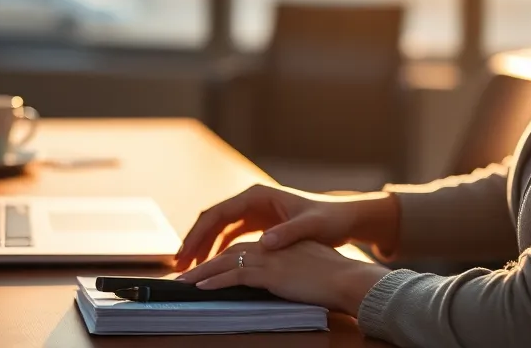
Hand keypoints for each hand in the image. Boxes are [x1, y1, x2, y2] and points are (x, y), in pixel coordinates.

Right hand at [173, 184, 398, 271]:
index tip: (186, 252)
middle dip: (194, 241)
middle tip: (179, 264)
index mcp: (258, 195)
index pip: (218, 213)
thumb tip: (265, 242)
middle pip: (213, 220)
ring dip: (203, 246)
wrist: (343, 217)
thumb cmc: (329, 219)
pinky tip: (211, 266)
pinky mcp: (258, 224)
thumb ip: (289, 232)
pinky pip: (230, 236)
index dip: (199, 233)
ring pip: (219, 229)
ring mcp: (254, 212)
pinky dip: (218, 250)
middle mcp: (252, 200)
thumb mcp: (311, 226)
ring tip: (190, 267)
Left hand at [177, 240, 389, 313]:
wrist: (347, 278)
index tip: (205, 266)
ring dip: (201, 272)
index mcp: (277, 242)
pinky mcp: (269, 272)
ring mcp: (268, 257)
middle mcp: (269, 246)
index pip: (241, 245)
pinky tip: (201, 289)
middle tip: (183, 272)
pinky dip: (215, 281)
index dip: (220, 255)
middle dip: (203, 260)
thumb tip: (274, 277)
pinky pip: (234, 275)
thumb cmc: (333, 276)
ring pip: (225, 261)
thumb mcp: (305, 265)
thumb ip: (286, 266)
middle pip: (228, 250)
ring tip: (183, 282)